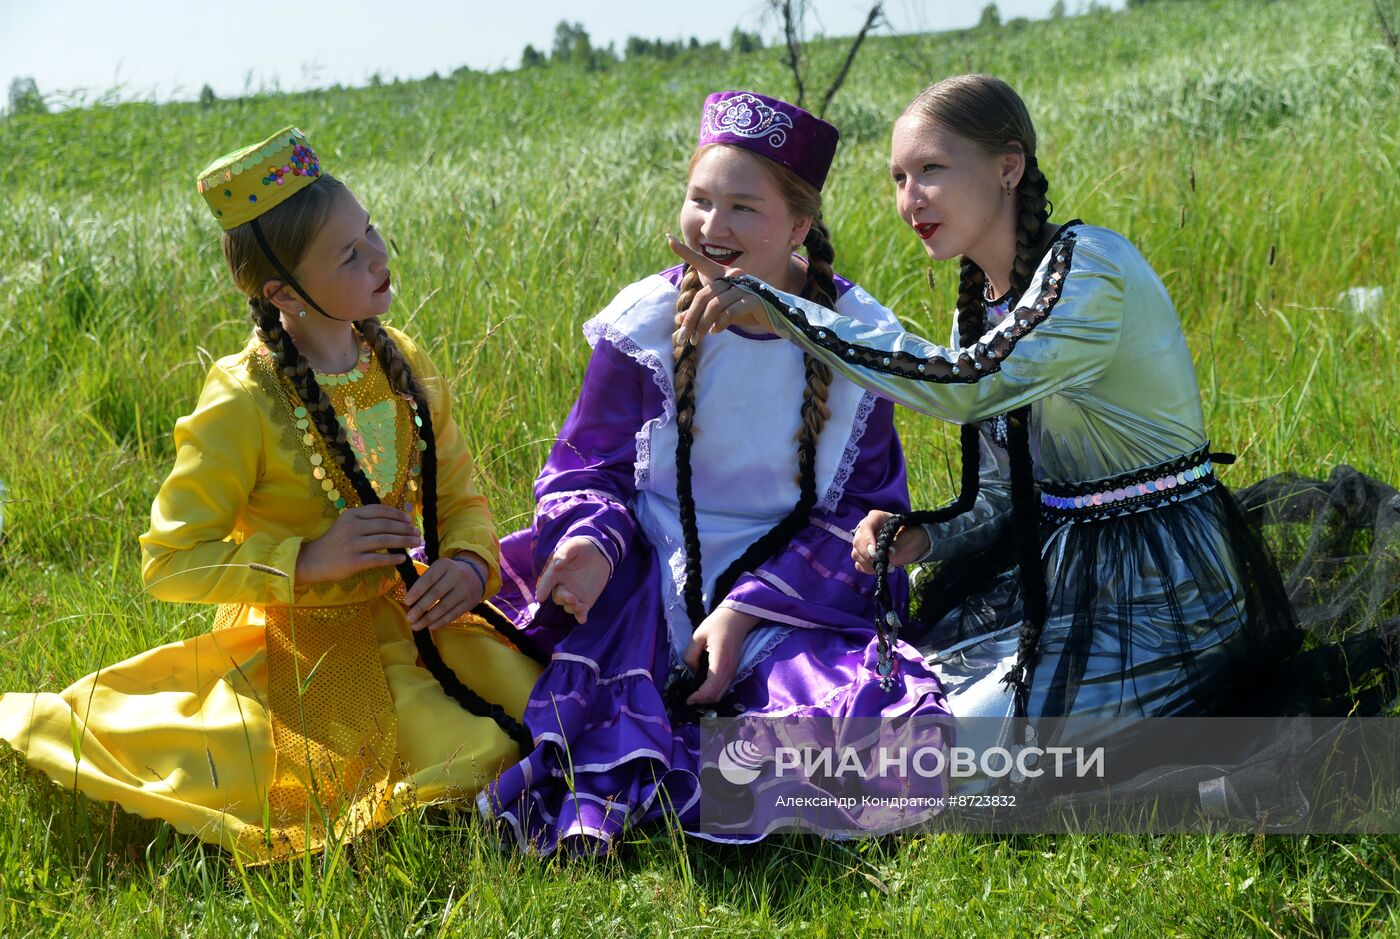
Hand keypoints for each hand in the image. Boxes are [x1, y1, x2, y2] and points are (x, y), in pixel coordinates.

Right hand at [295, 505, 420, 584]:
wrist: (313, 560)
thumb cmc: (335, 542)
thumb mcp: (347, 524)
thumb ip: (366, 520)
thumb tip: (395, 520)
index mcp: (352, 514)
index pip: (380, 511)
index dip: (398, 514)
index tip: (409, 520)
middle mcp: (352, 527)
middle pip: (386, 525)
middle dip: (405, 529)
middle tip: (417, 533)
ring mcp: (352, 544)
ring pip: (384, 540)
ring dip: (403, 541)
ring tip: (415, 543)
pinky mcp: (353, 562)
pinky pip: (378, 559)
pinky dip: (392, 558)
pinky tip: (402, 558)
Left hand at [404, 554, 488, 630]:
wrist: (474, 573)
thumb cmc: (447, 573)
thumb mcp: (436, 570)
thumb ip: (420, 581)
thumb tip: (406, 594)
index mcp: (444, 565)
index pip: (428, 579)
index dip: (416, 591)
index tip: (406, 602)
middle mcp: (456, 575)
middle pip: (436, 593)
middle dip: (420, 608)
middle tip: (409, 618)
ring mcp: (465, 589)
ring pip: (444, 606)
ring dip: (428, 618)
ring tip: (416, 626)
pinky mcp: (470, 602)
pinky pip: (454, 614)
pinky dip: (441, 622)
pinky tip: (430, 627)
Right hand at [534, 537, 611, 623]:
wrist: (599, 553)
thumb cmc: (582, 548)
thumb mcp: (573, 546)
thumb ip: (564, 554)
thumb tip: (557, 565)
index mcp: (555, 574)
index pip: (546, 582)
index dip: (543, 589)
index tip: (541, 597)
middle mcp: (562, 586)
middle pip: (558, 597)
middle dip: (562, 598)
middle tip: (570, 597)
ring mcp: (574, 595)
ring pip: (568, 606)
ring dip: (572, 607)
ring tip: (579, 605)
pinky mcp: (586, 601)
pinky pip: (581, 611)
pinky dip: (581, 616)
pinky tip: (583, 619)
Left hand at [666, 236, 769, 340]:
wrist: (777, 316)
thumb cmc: (747, 311)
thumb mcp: (721, 313)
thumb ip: (702, 314)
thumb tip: (679, 320)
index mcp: (725, 275)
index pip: (702, 262)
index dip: (685, 251)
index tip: (669, 239)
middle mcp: (734, 276)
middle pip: (703, 295)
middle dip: (691, 318)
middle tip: (683, 336)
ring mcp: (745, 287)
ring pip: (714, 305)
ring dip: (703, 324)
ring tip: (698, 338)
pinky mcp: (754, 300)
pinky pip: (730, 312)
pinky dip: (720, 324)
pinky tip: (716, 331)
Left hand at [683, 607, 759, 704]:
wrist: (737, 618)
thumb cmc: (717, 624)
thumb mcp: (698, 635)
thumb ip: (691, 655)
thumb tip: (692, 670)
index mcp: (720, 660)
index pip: (711, 687)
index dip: (699, 696)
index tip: (687, 699)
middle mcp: (729, 669)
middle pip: (717, 695)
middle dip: (702, 701)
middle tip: (689, 699)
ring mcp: (734, 670)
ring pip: (722, 693)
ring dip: (708, 698)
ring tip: (695, 696)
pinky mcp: (734, 670)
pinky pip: (725, 687)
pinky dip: (714, 692)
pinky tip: (704, 689)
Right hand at [851, 509, 929, 575]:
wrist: (913, 544)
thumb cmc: (911, 535)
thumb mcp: (910, 536)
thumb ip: (899, 543)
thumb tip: (889, 553)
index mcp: (876, 518)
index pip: (866, 526)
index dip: (867, 539)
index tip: (874, 552)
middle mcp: (866, 529)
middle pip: (857, 541)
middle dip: (867, 554)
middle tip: (879, 561)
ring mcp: (863, 543)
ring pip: (856, 554)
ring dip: (868, 563)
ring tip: (885, 565)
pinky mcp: (863, 556)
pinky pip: (859, 564)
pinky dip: (867, 568)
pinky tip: (879, 568)